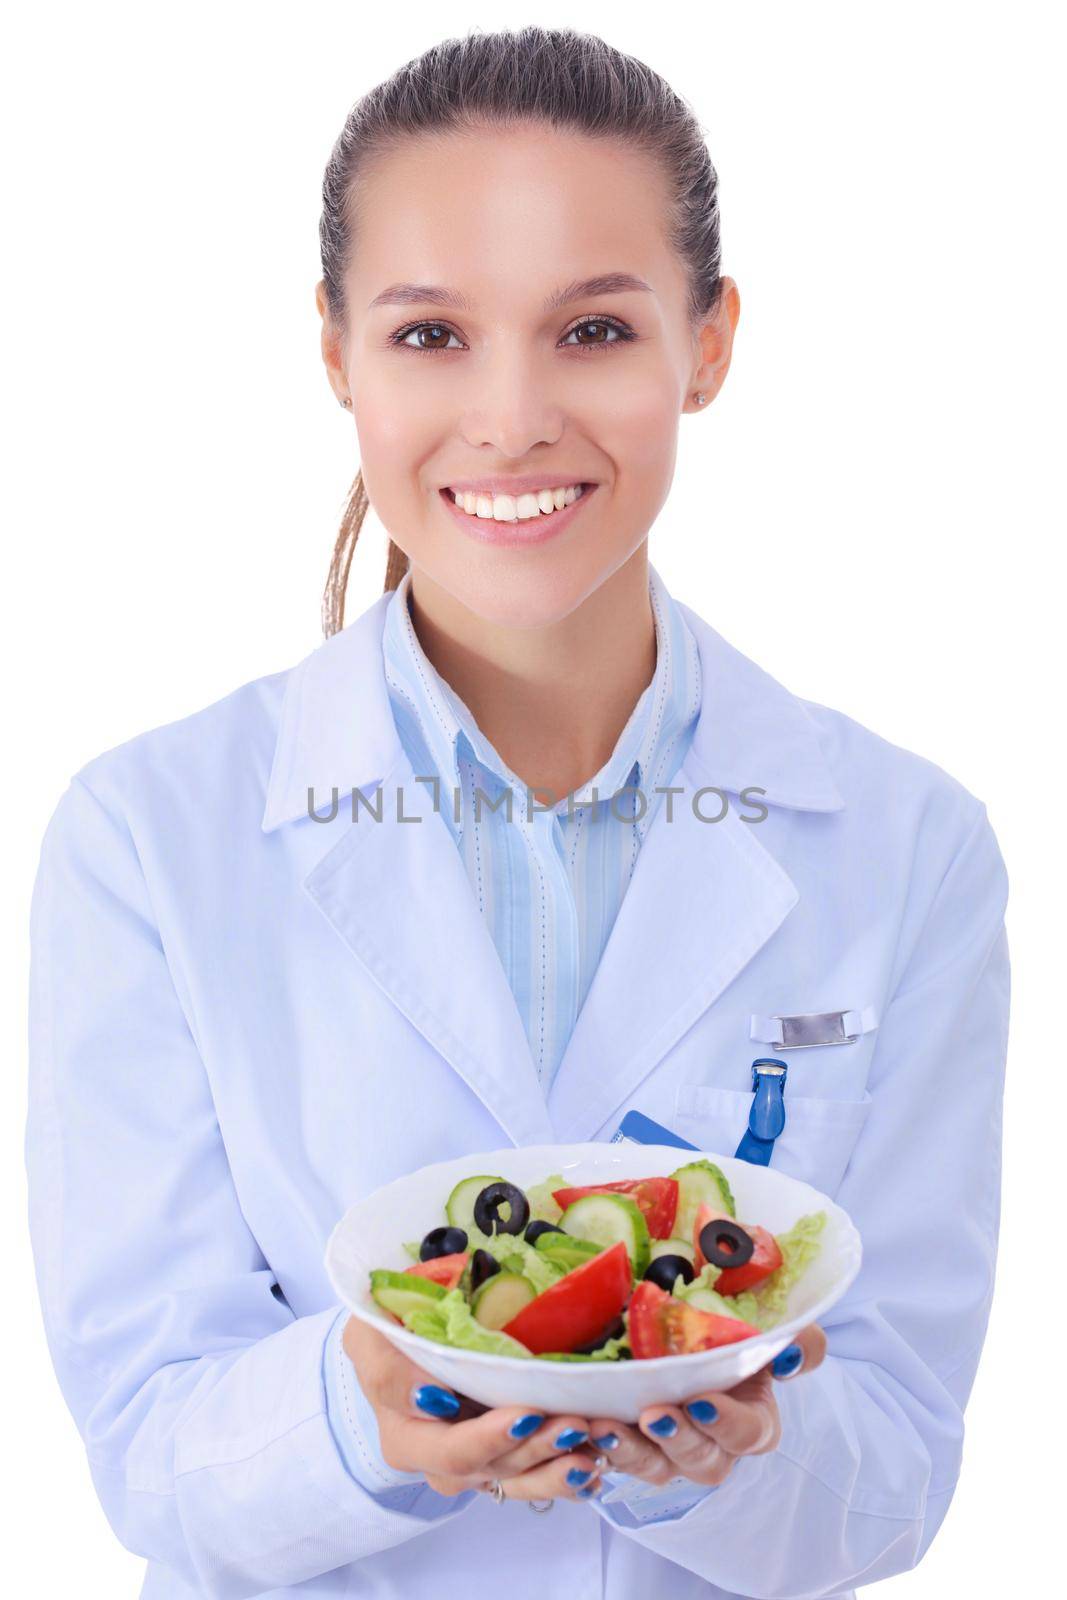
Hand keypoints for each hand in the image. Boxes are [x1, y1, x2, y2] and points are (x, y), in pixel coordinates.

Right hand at [343, 1317, 607, 1501]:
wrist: (402, 1336)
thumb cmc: (389, 1326)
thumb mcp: (371, 1331)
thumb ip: (389, 1361)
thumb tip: (432, 1395)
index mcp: (403, 1433)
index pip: (446, 1448)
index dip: (486, 1437)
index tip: (526, 1417)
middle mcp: (436, 1460)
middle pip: (489, 1467)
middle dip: (534, 1449)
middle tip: (576, 1425)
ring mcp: (472, 1464)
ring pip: (515, 1479)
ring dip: (557, 1467)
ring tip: (594, 1447)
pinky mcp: (501, 1460)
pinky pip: (532, 1479)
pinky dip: (564, 1474)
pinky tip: (596, 1464)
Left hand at [587, 1324, 826, 1488]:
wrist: (683, 1332)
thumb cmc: (733, 1334)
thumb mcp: (767, 1331)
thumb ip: (797, 1340)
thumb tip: (789, 1353)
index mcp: (751, 1420)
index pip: (749, 1433)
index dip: (727, 1422)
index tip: (701, 1400)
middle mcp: (711, 1444)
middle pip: (700, 1459)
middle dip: (676, 1439)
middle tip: (651, 1414)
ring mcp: (668, 1451)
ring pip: (653, 1467)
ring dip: (630, 1451)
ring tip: (604, 1426)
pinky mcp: (630, 1446)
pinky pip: (613, 1460)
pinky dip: (595, 1449)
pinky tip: (577, 1430)